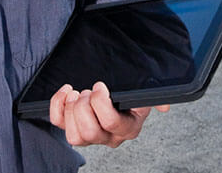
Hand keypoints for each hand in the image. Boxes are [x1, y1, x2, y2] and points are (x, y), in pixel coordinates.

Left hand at [47, 82, 169, 147]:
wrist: (116, 91)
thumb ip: (156, 98)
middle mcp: (109, 137)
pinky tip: (66, 92)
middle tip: (87, 91)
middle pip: (90, 133)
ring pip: (74, 137)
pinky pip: (59, 125)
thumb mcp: (144, 93)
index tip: (99, 85)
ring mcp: (90, 136)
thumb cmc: (131, 94)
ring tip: (77, 93)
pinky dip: (57, 107)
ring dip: (71, 110)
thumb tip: (164, 108)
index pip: (112, 123)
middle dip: (84, 107)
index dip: (100, 103)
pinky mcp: (73, 128)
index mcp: (129, 128)